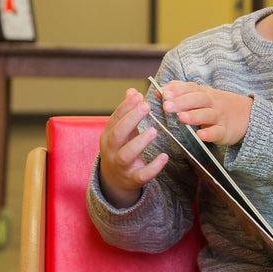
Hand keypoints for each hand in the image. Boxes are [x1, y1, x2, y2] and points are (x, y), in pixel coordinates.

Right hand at [97, 88, 167, 207]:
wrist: (115, 180)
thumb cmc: (121, 149)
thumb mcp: (121, 131)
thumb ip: (126, 112)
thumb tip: (131, 90)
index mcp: (108, 136)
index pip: (114, 119)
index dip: (126, 107)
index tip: (139, 96)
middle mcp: (111, 151)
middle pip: (117, 134)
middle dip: (131, 120)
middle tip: (146, 106)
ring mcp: (120, 166)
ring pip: (126, 155)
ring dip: (139, 142)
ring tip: (153, 130)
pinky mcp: (132, 179)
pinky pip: (141, 175)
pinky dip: (153, 167)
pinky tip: (164, 157)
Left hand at [156, 80, 252, 144]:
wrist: (247, 115)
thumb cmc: (216, 106)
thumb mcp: (201, 95)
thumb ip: (180, 92)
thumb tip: (159, 91)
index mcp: (204, 93)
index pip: (191, 88)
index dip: (177, 90)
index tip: (164, 93)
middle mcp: (212, 103)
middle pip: (198, 99)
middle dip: (182, 102)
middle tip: (167, 106)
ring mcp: (219, 117)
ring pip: (207, 115)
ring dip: (194, 116)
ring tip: (180, 118)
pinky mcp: (226, 131)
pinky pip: (218, 132)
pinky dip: (209, 133)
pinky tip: (200, 135)